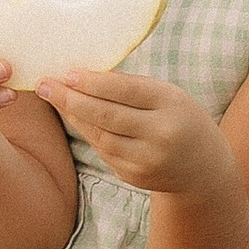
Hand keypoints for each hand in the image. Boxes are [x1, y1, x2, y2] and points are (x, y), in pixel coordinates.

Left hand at [40, 68, 233, 201]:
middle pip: (106, 115)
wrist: (204, 169)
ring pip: (100, 135)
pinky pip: (104, 151)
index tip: (65, 72)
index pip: (125, 90)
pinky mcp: (135, 176)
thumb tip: (83, 73)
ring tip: (54, 97)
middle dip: (70, 98)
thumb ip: (131, 87)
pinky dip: (88, 133)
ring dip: (73, 115)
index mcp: (171, 104)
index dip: (92, 82)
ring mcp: (148, 160)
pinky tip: (75, 117)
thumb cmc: (180, 119)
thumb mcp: (167, 96)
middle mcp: (161, 134)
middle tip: (44, 84)